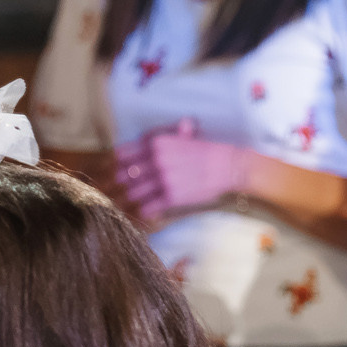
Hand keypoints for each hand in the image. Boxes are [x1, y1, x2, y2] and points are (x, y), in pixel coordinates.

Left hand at [113, 120, 253, 227]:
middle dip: (123, 183)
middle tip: (128, 187)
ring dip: (133, 198)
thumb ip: (161, 137)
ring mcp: (163, 179)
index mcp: (157, 143)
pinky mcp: (171, 197)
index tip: (122, 169)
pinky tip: (150, 208)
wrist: (228, 167)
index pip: (121, 154)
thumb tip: (143, 141)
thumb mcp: (182, 136)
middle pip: (123, 176)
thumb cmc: (205, 151)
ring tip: (139, 199)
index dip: (118, 164)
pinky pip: (146, 208)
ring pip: (132, 194)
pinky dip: (145, 210)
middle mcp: (156, 160)